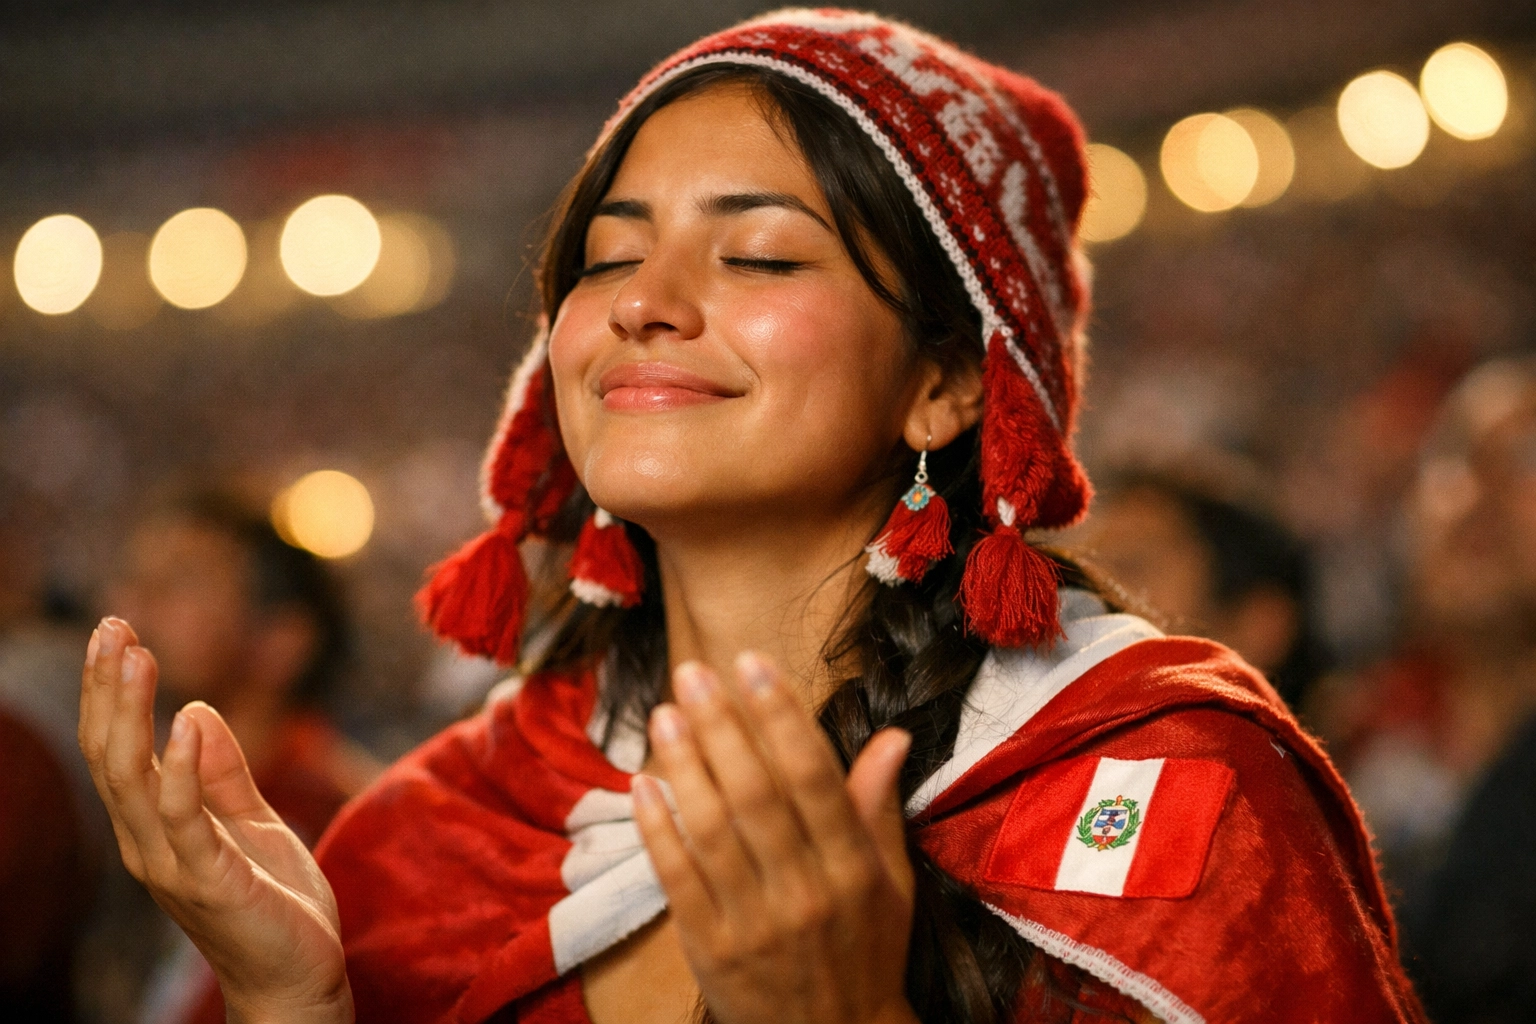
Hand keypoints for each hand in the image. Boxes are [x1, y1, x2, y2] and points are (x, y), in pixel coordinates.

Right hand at [77, 618, 351, 1023]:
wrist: (299, 975)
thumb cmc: (274, 900)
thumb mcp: (252, 819)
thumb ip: (223, 772)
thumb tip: (196, 710)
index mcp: (156, 826)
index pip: (119, 748)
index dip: (113, 691)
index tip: (118, 630)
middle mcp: (148, 844)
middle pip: (111, 755)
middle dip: (108, 688)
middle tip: (112, 624)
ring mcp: (173, 864)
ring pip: (131, 779)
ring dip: (130, 712)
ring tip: (135, 653)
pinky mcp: (209, 880)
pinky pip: (184, 819)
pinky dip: (179, 769)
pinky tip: (184, 721)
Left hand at [632, 653, 917, 1023]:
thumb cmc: (865, 951)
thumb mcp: (891, 884)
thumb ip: (879, 808)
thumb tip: (893, 735)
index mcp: (853, 868)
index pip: (814, 777)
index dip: (782, 716)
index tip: (753, 664)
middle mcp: (806, 891)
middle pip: (757, 793)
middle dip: (723, 725)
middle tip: (693, 671)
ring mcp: (755, 922)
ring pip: (713, 829)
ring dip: (685, 764)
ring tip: (665, 712)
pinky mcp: (710, 948)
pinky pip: (678, 877)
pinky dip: (658, 827)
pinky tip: (641, 782)